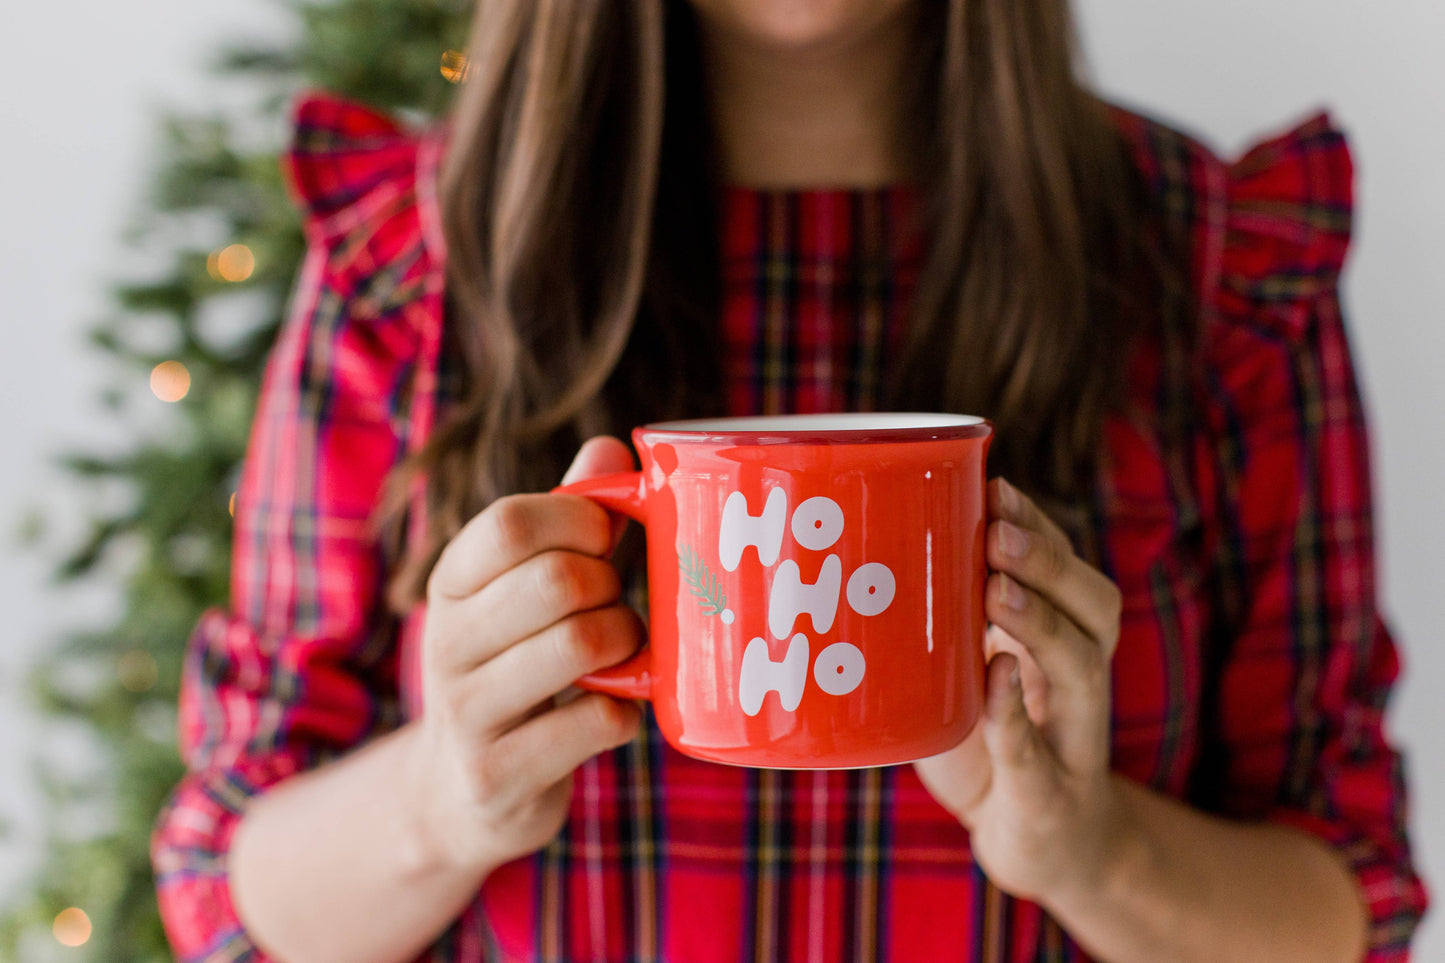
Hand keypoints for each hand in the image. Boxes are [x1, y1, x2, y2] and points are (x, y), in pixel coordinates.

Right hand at [406, 437, 644, 874]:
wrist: (456, 795)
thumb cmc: (513, 665)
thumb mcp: (523, 589)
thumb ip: (566, 519)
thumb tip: (613, 447)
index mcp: (451, 583)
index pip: (509, 523)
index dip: (579, 520)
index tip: (604, 538)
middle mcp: (446, 643)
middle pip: (557, 580)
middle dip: (611, 587)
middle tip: (616, 604)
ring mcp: (467, 714)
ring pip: (582, 646)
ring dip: (627, 644)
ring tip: (624, 653)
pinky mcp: (498, 776)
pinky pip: (597, 723)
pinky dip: (628, 714)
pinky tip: (616, 713)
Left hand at [913, 477, 1128, 906]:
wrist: (1038, 850)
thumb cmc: (988, 746)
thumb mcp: (959, 676)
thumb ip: (932, 627)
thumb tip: (844, 555)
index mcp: (1062, 642)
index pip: (1068, 571)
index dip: (1040, 527)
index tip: (996, 484)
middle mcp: (1080, 682)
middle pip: (1095, 607)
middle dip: (1048, 562)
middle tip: (995, 530)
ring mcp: (1073, 742)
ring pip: (1083, 668)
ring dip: (1041, 623)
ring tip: (996, 590)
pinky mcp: (1047, 798)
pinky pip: (1037, 754)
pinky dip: (1015, 716)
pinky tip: (997, 680)